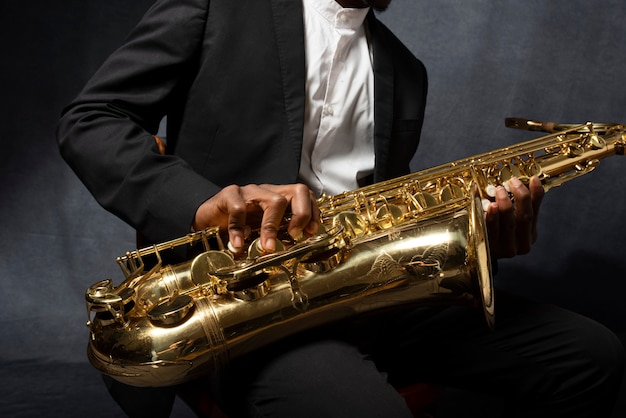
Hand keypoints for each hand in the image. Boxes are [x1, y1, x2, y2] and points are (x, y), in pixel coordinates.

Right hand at [193, 183, 319, 252]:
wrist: (204, 220)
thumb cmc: (236, 227)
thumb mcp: (260, 233)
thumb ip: (276, 237)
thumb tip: (293, 252)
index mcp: (278, 198)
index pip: (305, 195)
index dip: (313, 212)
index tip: (311, 232)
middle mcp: (267, 192)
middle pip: (297, 191)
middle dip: (302, 214)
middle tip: (295, 236)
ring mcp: (249, 191)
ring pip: (273, 200)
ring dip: (273, 226)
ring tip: (267, 246)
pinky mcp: (228, 195)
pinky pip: (238, 208)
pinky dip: (240, 228)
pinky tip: (237, 244)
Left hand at [485, 176, 543, 258]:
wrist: (478, 252)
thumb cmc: (494, 232)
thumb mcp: (509, 219)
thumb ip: (515, 205)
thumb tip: (519, 181)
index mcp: (530, 235)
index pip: (536, 212)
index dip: (536, 194)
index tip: (533, 178)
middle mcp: (522, 244)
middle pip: (525, 217)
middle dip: (520, 197)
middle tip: (511, 182)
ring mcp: (508, 249)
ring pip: (510, 224)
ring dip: (505, 204)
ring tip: (499, 190)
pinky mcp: (492, 250)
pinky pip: (492, 230)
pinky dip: (491, 217)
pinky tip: (489, 206)